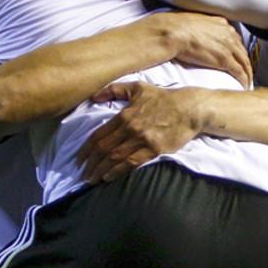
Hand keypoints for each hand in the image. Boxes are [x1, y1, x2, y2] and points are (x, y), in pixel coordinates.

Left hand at [78, 82, 205, 181]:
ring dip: (100, 170)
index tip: (78, 159)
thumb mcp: (137, 88)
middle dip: (90, 163)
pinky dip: (117, 171)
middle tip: (82, 174)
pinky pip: (131, 163)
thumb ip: (114, 90)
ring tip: (92, 180)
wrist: (189, 108)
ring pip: (115, 157)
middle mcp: (130, 128)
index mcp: (124, 115)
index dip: (86, 149)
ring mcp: (142, 139)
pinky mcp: (154, 149)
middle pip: (103, 148)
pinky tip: (109, 178)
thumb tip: (93, 96)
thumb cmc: (163, 98)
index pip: (98, 134)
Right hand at [148, 12, 251, 88]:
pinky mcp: (225, 60)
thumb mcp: (194, 22)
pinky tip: (244, 86)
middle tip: (246, 71)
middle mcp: (229, 34)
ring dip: (248, 73)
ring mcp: (228, 47)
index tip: (237, 57)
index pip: (235, 39)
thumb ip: (202, 27)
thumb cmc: (177, 27)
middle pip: (242, 51)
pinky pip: (240, 72)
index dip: (237, 50)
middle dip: (245, 62)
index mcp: (222, 24)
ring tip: (247, 82)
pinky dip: (244, 79)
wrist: (174, 32)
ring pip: (245, 62)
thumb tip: (197, 32)